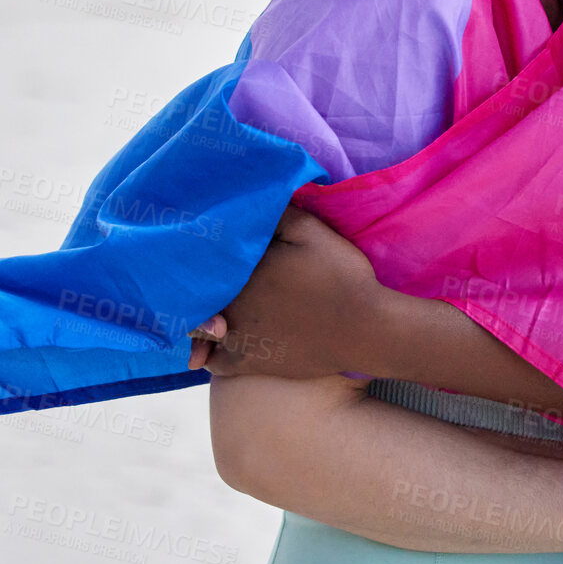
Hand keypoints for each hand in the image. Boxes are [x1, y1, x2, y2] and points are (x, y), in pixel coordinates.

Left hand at [194, 205, 392, 378]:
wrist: (364, 328)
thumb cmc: (340, 276)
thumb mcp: (312, 231)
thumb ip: (276, 214)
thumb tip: (249, 201)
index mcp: (242, 270)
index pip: (207, 260)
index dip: (207, 255)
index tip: (212, 248)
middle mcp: (230, 304)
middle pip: (198, 293)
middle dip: (199, 284)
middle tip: (205, 276)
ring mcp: (236, 336)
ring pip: (199, 326)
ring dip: (200, 317)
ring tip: (211, 307)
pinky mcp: (247, 362)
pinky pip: (212, 360)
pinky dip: (208, 351)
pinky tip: (219, 339)